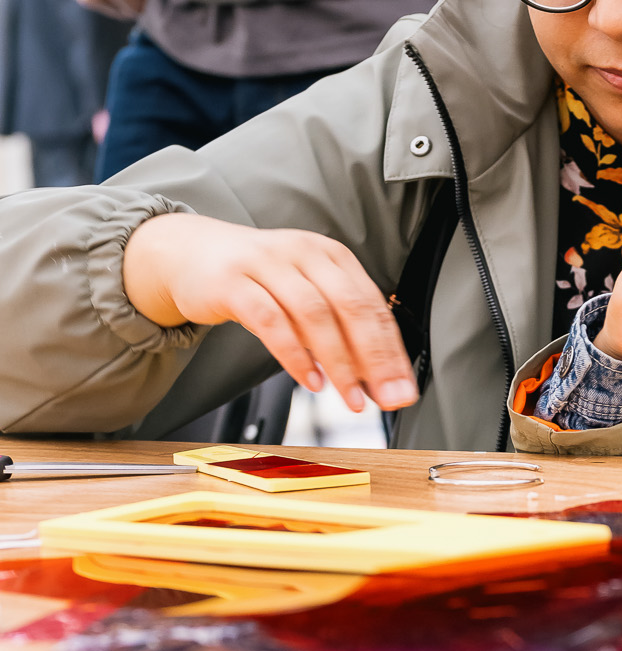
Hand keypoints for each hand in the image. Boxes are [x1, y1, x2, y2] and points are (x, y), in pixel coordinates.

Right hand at [122, 213, 418, 413]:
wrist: (188, 254)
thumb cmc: (257, 279)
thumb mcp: (305, 294)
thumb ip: (338, 331)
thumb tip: (377, 379)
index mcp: (331, 256)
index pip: (372, 305)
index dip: (392, 350)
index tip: (404, 388)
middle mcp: (304, 253)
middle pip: (350, 307)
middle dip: (375, 358)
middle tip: (386, 397)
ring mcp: (267, 264)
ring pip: (314, 314)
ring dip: (338, 361)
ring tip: (350, 397)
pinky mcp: (233, 282)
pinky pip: (270, 320)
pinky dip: (294, 354)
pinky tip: (309, 379)